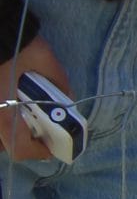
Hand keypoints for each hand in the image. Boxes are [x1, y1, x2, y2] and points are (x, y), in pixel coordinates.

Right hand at [0, 33, 74, 162]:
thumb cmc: (17, 45)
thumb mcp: (44, 60)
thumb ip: (59, 82)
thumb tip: (69, 98)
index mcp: (4, 111)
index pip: (19, 148)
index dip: (37, 152)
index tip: (50, 148)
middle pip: (5, 146)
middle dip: (23, 143)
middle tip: (40, 132)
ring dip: (11, 132)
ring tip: (25, 119)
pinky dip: (4, 119)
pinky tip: (13, 106)